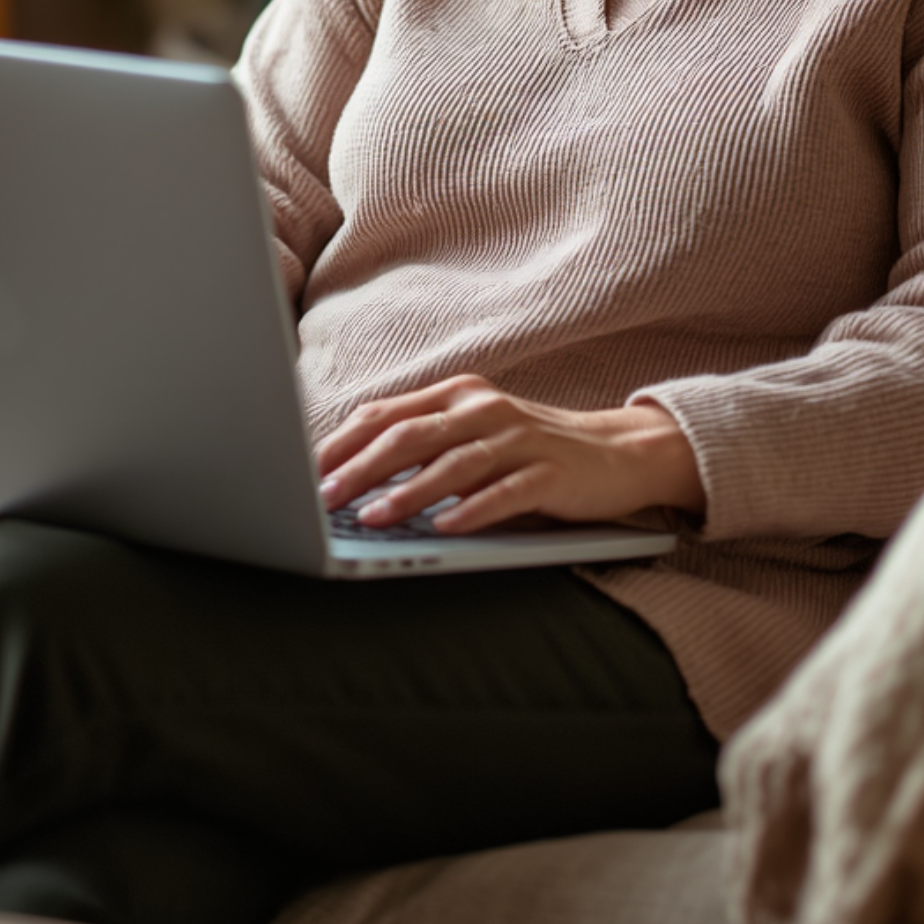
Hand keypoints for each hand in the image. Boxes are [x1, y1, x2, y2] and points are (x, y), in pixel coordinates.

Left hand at [316, 375, 705, 533]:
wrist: (617, 452)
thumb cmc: (530, 451)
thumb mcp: (472, 437)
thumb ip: (423, 446)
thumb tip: (351, 476)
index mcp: (458, 396)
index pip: (387, 414)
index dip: (343, 442)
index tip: (305, 472)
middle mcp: (484, 409)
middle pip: (412, 435)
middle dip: (362, 467)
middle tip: (324, 497)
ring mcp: (519, 439)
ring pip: (453, 463)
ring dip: (409, 493)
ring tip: (374, 518)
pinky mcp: (551, 472)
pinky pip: (506, 491)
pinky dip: (473, 509)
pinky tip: (447, 528)